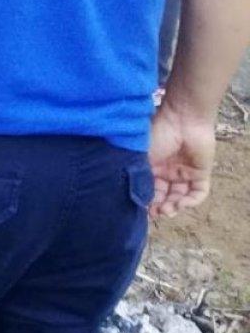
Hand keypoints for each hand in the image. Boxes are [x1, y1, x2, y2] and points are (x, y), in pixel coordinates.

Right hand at [148, 100, 215, 217]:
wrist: (181, 118)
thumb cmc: (157, 133)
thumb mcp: (141, 155)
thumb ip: (137, 174)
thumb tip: (132, 195)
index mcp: (152, 166)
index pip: (149, 188)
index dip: (145, 200)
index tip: (140, 209)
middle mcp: (168, 171)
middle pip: (164, 195)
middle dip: (159, 206)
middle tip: (155, 213)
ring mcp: (185, 172)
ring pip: (180, 196)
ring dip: (174, 206)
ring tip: (167, 211)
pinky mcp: (201, 173)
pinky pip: (198, 193)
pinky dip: (190, 201)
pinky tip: (181, 204)